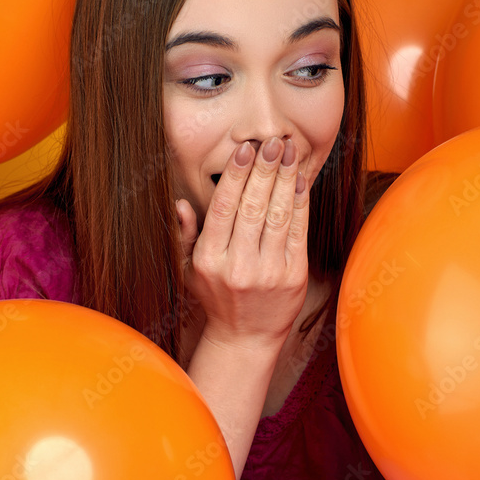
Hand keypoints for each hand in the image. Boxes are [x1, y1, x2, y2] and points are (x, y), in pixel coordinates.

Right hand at [175, 136, 308, 350]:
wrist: (246, 338)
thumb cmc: (216, 297)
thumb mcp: (189, 270)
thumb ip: (185, 235)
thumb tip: (180, 204)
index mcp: (209, 260)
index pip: (224, 208)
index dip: (235, 175)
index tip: (245, 149)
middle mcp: (238, 266)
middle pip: (253, 207)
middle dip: (264, 169)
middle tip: (272, 141)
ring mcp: (268, 272)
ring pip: (277, 215)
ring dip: (284, 179)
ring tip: (288, 151)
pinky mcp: (293, 276)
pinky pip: (298, 232)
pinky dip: (300, 203)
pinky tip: (299, 180)